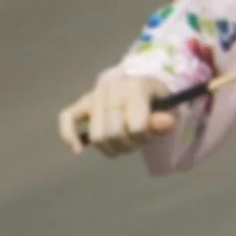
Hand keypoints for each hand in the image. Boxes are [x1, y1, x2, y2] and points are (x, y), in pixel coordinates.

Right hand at [58, 74, 176, 156]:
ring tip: (121, 142)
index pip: (136, 126)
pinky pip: (67, 118)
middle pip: (112, 134)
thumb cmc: (156, 101)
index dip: (143, 138)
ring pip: (95, 135)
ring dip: (109, 148)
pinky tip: (78, 149)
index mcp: (136, 88)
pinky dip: (69, 136)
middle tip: (135, 141)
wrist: (141, 85)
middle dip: (126, 145)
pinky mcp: (81, 102)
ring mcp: (95, 95)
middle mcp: (113, 89)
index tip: (149, 136)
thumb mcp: (168, 108)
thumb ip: (165, 119)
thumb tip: (166, 122)